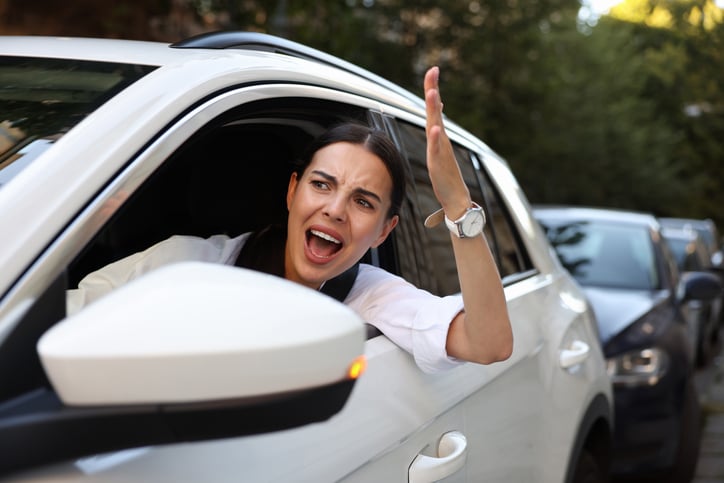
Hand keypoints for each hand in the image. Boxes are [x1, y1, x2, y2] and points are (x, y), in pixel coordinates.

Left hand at [424, 67, 470, 219]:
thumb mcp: (439, 152)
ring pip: (435, 126)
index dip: (432, 90)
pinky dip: (436, 138)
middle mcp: (441, 140)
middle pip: (435, 111)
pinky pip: (437, 149)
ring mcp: (441, 151)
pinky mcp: (439, 164)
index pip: (434, 109)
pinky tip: (435, 128)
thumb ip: (437, 136)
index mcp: (439, 137)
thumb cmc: (447, 178)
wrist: (456, 199)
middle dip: (433, 90)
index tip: (433, 70)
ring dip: (433, 109)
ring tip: (432, 92)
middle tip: (433, 70)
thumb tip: (437, 122)